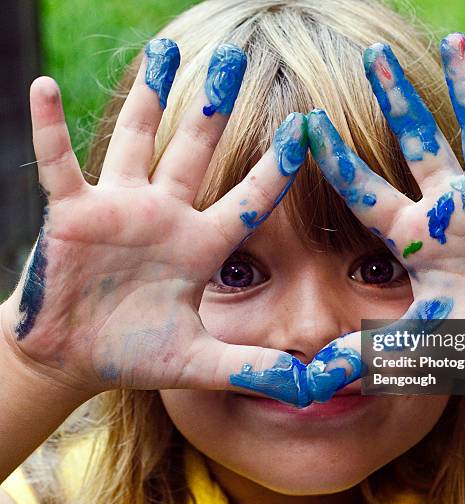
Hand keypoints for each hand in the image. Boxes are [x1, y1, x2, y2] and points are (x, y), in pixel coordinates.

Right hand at [1, 40, 307, 396]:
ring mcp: (120, 208)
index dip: (278, 167)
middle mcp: (166, 216)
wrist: (77, 356)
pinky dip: (50, 128)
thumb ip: (253, 368)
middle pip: (196, 151)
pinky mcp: (73, 214)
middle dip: (214, 107)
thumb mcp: (200, 363)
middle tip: (234, 57)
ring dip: (148, 96)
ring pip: (138, 140)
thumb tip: (311, 386)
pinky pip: (59, 164)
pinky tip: (45, 87)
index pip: (249, 199)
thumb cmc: (137, 354)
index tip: (305, 127)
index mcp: (201, 246)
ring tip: (165, 49)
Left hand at [232, 32, 464, 403]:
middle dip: (397, 99)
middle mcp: (447, 209)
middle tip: (374, 55)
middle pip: (417, 143)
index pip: (363, 189)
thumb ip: (365, 352)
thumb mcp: (415, 344)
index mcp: (411, 237)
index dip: (334, 158)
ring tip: (456, 39)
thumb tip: (311, 375)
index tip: (304, 121)